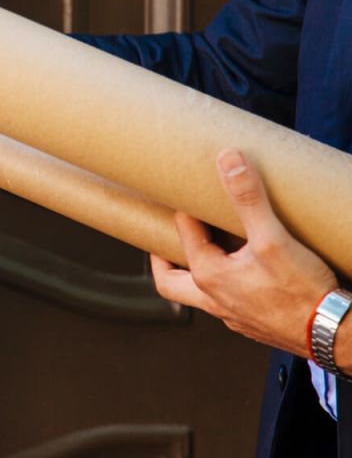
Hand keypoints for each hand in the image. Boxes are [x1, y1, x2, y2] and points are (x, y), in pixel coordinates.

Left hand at [150, 149, 337, 359]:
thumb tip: (228, 161)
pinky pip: (223, 302)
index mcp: (209, 276)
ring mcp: (232, 314)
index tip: (188, 191)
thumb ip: (248, 199)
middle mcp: (213, 300)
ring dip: (191, 271)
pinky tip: (239, 271)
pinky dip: (221, 284)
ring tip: (202, 248)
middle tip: (162, 236)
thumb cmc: (303, 293)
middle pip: (169, 281)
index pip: (183, 232)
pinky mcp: (251, 322)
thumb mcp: (272, 238)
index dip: (183, 207)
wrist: (335, 335)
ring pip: (195, 295)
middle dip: (161, 257)